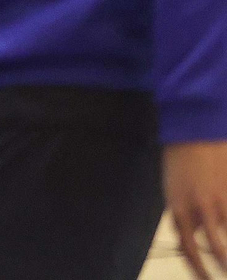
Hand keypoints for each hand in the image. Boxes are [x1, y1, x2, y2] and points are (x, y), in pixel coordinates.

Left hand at [166, 141, 226, 277]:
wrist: (193, 129)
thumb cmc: (180, 161)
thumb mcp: (173, 191)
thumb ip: (184, 216)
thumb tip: (194, 240)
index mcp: (178, 207)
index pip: (188, 247)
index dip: (197, 267)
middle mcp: (199, 206)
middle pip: (215, 246)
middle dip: (223, 266)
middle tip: (225, 276)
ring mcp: (219, 198)